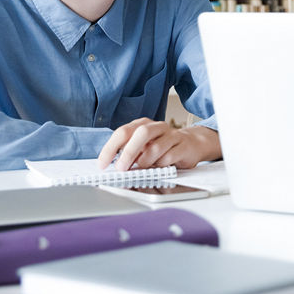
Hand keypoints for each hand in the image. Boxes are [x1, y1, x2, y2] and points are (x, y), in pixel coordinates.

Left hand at [97, 118, 221, 170]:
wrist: (191, 145)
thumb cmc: (162, 147)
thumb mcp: (142, 148)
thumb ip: (128, 152)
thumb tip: (113, 165)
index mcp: (142, 124)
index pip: (122, 132)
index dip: (110, 149)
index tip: (103, 164)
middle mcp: (157, 127)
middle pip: (140, 133)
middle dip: (128, 153)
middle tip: (121, 168)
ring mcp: (172, 135)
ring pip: (155, 148)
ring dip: (145, 162)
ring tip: (143, 169)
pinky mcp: (183, 146)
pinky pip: (169, 157)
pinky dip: (160, 166)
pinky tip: (159, 167)